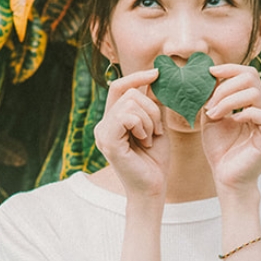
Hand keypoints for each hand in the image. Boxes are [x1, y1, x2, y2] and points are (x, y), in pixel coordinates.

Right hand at [93, 69, 167, 198]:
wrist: (153, 187)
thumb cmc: (154, 160)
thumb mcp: (155, 125)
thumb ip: (151, 105)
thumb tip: (154, 78)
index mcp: (111, 120)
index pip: (118, 87)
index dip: (137, 76)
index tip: (157, 73)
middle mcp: (103, 124)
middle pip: (128, 92)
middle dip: (151, 108)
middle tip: (156, 130)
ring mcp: (103, 132)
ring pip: (130, 102)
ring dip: (149, 119)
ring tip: (150, 138)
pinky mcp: (108, 140)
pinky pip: (127, 116)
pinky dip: (142, 125)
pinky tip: (145, 141)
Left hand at [200, 63, 260, 196]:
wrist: (226, 176)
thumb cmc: (220, 148)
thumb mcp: (212, 116)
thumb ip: (213, 96)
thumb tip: (208, 75)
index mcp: (254, 102)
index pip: (248, 73)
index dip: (230, 68)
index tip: (210, 72)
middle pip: (251, 78)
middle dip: (225, 86)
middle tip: (209, 104)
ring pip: (255, 93)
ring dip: (228, 100)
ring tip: (214, 113)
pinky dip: (244, 113)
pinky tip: (232, 121)